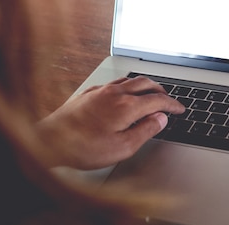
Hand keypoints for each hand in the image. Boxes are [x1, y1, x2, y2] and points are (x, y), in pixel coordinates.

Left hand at [36, 77, 184, 169]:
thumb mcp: (122, 148)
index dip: (173, 105)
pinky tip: (124, 94)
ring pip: (130, 80)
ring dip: (145, 85)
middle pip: (146, 83)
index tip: (180, 109)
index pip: (158, 100)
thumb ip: (145, 131)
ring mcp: (101, 90)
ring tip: (150, 94)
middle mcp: (115, 93)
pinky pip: (115, 83)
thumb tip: (161, 119)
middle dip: (161, 90)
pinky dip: (127, 86)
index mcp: (127, 106)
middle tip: (168, 100)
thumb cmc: (83, 147)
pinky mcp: (89, 93)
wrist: (49, 141)